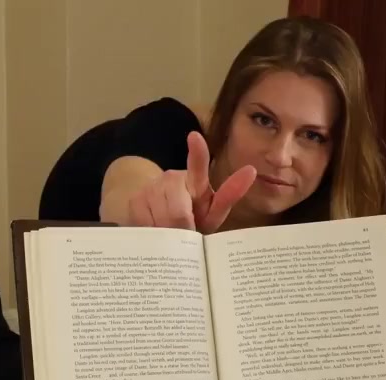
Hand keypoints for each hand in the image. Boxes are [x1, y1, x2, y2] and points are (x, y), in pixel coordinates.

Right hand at [127, 131, 255, 233]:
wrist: (158, 217)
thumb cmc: (192, 216)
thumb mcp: (212, 211)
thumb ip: (229, 195)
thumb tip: (251, 170)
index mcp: (195, 180)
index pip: (198, 164)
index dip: (197, 152)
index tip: (194, 137)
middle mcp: (171, 179)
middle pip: (178, 214)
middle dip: (184, 230)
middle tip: (186, 234)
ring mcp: (150, 188)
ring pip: (161, 222)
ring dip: (168, 235)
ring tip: (172, 234)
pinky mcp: (134, 201)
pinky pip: (146, 226)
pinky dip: (154, 234)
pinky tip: (157, 231)